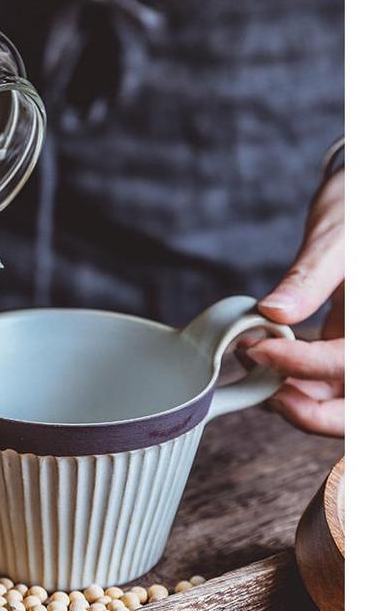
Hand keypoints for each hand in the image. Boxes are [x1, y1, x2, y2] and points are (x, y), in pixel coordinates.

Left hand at [250, 169, 343, 435]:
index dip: (300, 364)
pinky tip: (265, 360)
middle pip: (355, 409)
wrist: (359, 197)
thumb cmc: (356, 210)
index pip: (348, 363)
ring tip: (254, 367)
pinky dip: (300, 380)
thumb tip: (272, 311)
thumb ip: (308, 280)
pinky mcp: (349, 343)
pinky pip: (332, 379)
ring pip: (343, 402)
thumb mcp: (336, 241)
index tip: (255, 349)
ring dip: (300, 398)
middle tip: (263, 393)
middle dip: (309, 413)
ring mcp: (361, 348)